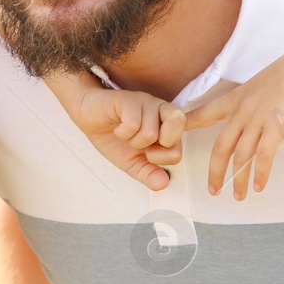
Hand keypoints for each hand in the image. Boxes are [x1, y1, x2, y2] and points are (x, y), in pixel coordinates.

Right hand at [68, 86, 184, 191]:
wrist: (88, 118)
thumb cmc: (112, 137)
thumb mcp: (132, 163)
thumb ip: (149, 174)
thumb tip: (163, 183)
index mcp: (168, 125)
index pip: (196, 121)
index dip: (171, 153)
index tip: (150, 155)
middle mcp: (161, 109)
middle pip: (180, 123)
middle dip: (157, 147)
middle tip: (142, 147)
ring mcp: (146, 102)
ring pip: (150, 132)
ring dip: (133, 141)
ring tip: (125, 135)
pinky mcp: (129, 100)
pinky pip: (133, 125)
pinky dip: (122, 134)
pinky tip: (117, 128)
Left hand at [185, 38, 283, 198]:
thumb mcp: (262, 84)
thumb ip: (252, 103)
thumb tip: (252, 118)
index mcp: (236, 98)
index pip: (204, 113)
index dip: (187, 126)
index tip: (168, 139)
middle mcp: (242, 110)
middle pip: (220, 147)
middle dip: (215, 172)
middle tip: (213, 190)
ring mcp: (259, 118)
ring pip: (241, 156)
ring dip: (239, 180)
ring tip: (239, 196)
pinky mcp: (278, 126)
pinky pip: (264, 156)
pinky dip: (261, 174)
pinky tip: (259, 187)